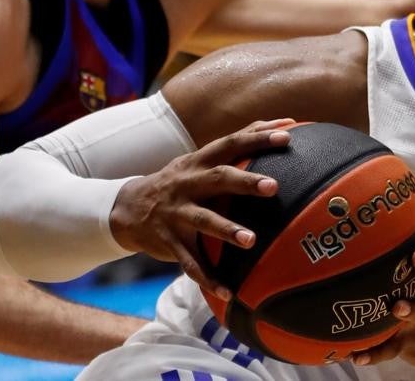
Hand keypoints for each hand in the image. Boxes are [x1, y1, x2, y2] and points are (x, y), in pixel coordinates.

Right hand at [108, 119, 294, 299]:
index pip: (231, 143)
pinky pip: (189, 263)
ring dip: (227, 230)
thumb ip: (236, 145)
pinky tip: (228, 292)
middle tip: (274, 186)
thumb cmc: (180, 180)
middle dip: (245, 182)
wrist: (126, 208)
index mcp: (199, 162)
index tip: (287, 134)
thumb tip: (284, 122)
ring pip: (203, 220)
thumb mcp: (199, 159)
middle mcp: (188, 184)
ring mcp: (177, 213)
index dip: (258, 138)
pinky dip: (208, 278)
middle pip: (219, 179)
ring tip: (251, 240)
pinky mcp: (169, 241)